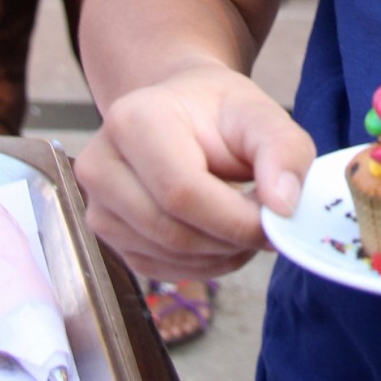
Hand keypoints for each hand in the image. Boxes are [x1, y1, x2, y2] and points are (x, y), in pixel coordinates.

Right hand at [75, 66, 315, 279]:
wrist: (179, 111)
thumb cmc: (218, 112)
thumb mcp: (260, 114)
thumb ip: (283, 151)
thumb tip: (283, 206)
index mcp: (134, 121)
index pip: (182, 192)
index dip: (234, 219)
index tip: (276, 221)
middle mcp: (100, 165)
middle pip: (172, 231)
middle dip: (231, 239)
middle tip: (268, 224)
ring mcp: (97, 204)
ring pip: (167, 255)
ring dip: (220, 254)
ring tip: (246, 222)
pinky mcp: (105, 236)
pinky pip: (159, 268)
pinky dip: (202, 264)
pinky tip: (221, 235)